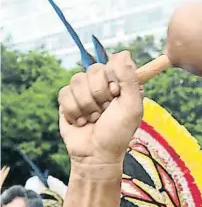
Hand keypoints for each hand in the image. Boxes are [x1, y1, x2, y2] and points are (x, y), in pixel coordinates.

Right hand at [58, 51, 143, 165]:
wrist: (96, 154)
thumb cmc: (118, 133)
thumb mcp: (131, 107)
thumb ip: (130, 79)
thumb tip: (124, 52)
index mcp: (120, 85)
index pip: (112, 63)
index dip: (113, 79)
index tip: (116, 94)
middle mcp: (102, 86)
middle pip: (93, 70)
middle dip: (99, 94)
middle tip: (105, 111)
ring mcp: (83, 92)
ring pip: (77, 80)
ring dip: (87, 105)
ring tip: (94, 119)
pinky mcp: (67, 100)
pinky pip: (65, 93)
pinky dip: (74, 111)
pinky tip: (81, 121)